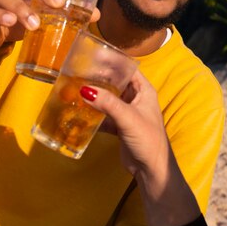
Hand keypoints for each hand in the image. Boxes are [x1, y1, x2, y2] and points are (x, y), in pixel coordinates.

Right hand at [80, 70, 199, 225]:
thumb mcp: (128, 118)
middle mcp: (135, 98)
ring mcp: (127, 112)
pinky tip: (79, 111)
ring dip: (94, 95)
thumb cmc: (148, 140)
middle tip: (78, 72)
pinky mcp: (119, 126)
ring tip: (74, 88)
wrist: (152, 170)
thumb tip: (85, 90)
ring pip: (107, 98)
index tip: (93, 55)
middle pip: (114, 82)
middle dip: (98, 78)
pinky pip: (103, 114)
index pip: (127, 68)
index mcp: (144, 90)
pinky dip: (93, 113)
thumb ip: (108, 103)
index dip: (112, 61)